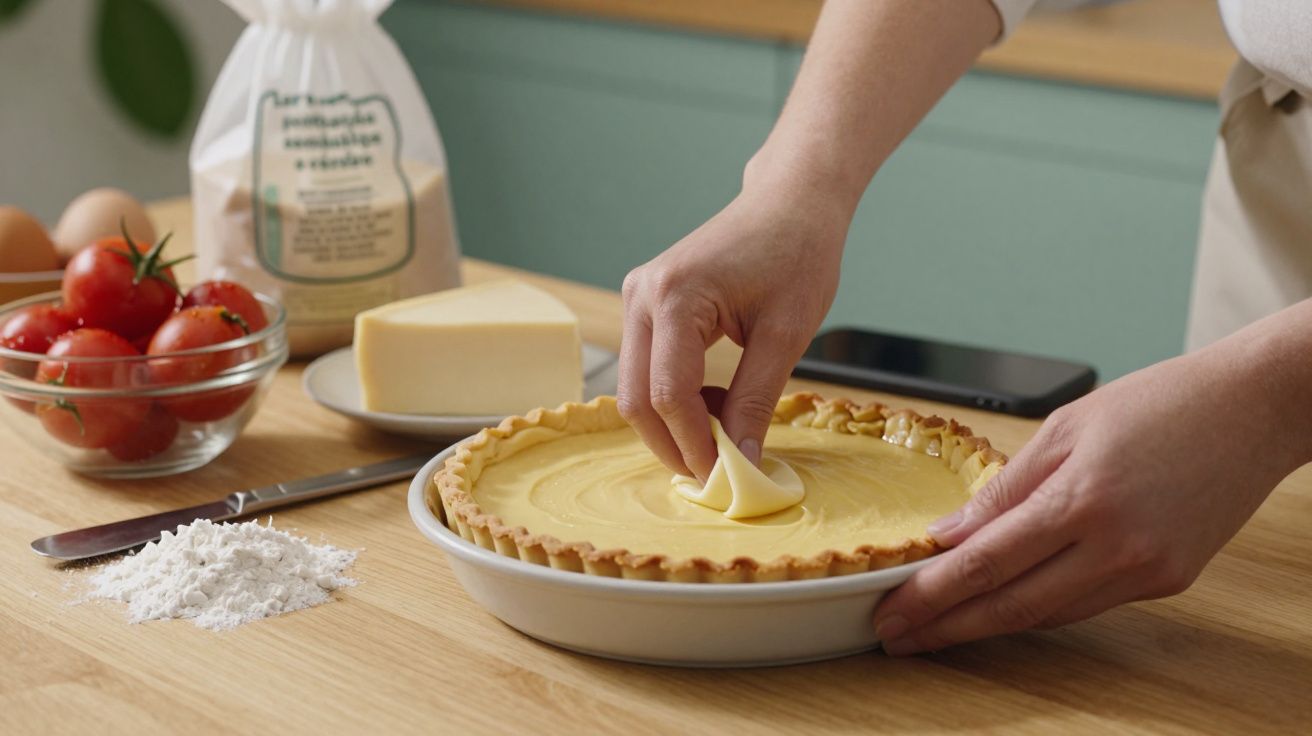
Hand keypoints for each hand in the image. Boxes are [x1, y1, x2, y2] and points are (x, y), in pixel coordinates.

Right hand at [618, 182, 847, 479]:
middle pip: (635, 398)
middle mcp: (642, 295)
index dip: (694, 445)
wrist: (789, 203)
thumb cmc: (797, 254)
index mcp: (675, 297)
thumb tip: (742, 460)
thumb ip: (757, 400)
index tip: (724, 478)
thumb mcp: (786, 334)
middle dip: (672, 444)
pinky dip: (672, 397)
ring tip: (723, 432)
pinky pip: (644, 367)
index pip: (668, 394)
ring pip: (633, 387)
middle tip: (715, 473)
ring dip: (671, 424)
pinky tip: (713, 402)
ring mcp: (636, 297)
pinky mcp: (644, 304)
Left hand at [872, 347, 1304, 654]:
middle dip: (946, 625)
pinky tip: (1002, 605)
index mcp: (1083, 498)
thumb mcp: (1065, 428)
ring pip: (1047, 614)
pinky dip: (1038, 607)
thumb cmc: (1160, 403)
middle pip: (1011, 605)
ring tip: (937, 626)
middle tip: (896, 635)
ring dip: (988, 624)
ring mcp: (1147, 571)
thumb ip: (1004, 489)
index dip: (931, 593)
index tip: (890, 608)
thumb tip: (949, 534)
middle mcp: (1117, 547)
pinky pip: (1086, 604)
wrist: (1253, 410)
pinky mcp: (1168, 582)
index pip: (986, 562)